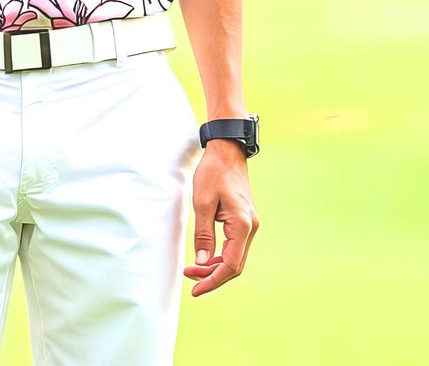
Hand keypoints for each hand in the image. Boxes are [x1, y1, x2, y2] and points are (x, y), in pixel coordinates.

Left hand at [183, 139, 258, 295]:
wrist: (227, 151)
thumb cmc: (214, 172)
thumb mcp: (202, 202)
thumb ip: (203, 233)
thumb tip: (202, 262)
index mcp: (242, 225)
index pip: (230, 265)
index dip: (213, 280)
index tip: (196, 289)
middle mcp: (250, 227)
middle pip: (234, 265)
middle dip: (212, 275)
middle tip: (190, 278)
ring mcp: (249, 224)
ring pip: (235, 256)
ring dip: (215, 266)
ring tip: (194, 269)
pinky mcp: (244, 220)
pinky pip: (234, 246)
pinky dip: (220, 254)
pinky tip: (206, 256)